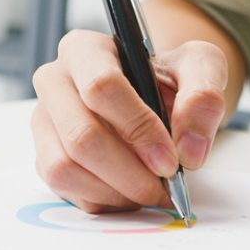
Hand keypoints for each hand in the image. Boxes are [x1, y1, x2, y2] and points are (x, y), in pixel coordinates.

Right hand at [31, 30, 229, 212]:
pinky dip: (104, 200)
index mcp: (85, 50)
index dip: (138, 128)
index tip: (169, 159)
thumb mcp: (201, 68)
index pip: (101, 86)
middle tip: (164, 186)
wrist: (156, 100)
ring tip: (149, 189)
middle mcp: (54, 83)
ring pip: (66, 168)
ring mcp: (45, 123)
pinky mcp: (45, 157)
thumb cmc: (170, 79)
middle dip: (129, 172)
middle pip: (81, 136)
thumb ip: (204, 95)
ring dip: (115, 191)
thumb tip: (189, 147)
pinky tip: (130, 191)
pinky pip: (66, 189)